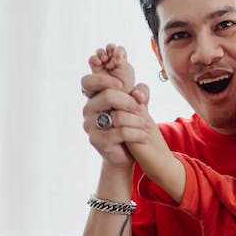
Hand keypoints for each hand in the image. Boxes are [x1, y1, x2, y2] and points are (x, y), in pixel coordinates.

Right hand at [81, 44, 143, 168]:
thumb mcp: (135, 107)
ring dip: (137, 121)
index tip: (123, 86)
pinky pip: (122, 133)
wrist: (125, 156)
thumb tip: (139, 93)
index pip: (88, 81)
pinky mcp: (97, 141)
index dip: (105, 80)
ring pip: (118, 116)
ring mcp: (90, 126)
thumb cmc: (129, 126)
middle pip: (108, 96)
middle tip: (141, 109)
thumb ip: (139, 94)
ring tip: (146, 126)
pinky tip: (145, 136)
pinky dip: (138, 134)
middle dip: (130, 102)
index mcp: (94, 98)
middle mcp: (88, 110)